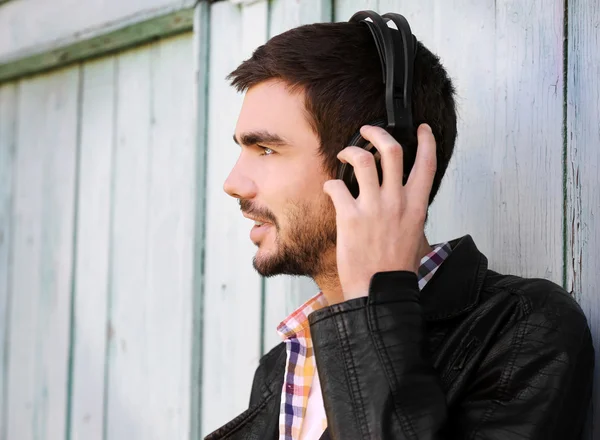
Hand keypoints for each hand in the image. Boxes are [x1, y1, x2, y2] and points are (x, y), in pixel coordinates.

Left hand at [323, 124, 436, 300]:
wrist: (380, 290)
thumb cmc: (397, 268)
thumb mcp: (416, 236)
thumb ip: (412, 214)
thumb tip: (406, 203)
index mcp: (416, 206)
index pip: (427, 164)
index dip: (426, 141)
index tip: (421, 128)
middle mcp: (397, 201)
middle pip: (392, 151)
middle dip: (377, 133)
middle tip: (367, 130)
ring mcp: (374, 207)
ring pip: (363, 160)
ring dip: (350, 151)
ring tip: (344, 154)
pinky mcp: (350, 216)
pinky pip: (337, 186)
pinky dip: (331, 184)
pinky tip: (330, 189)